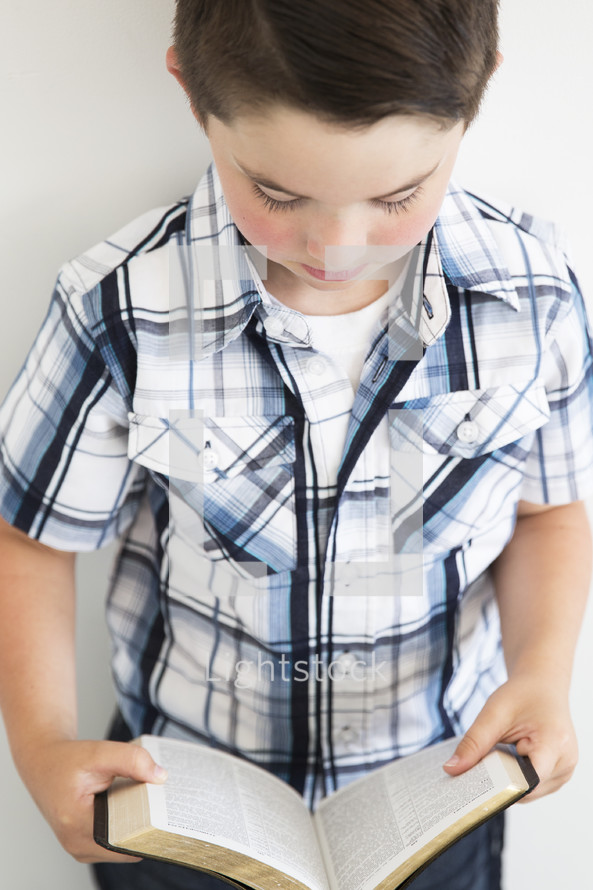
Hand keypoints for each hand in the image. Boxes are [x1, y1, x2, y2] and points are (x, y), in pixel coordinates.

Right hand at [15, 737, 166, 862]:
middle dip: (146, 826)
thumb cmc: (66, 760)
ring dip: (137, 827)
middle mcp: (77, 844)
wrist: (43, 763)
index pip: (125, 841)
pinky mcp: (85, 844)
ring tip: (151, 803)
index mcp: (77, 825)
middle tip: (164, 804)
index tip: (167, 811)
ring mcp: (80, 848)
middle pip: (126, 846)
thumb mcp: (99, 752)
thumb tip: (160, 777)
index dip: (149, 827)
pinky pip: (114, 842)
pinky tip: (137, 807)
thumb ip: (131, 760)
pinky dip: (127, 827)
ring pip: (121, 847)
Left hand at [442, 672, 577, 800]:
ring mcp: (565, 771)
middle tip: (475, 772)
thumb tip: (452, 769)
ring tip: (496, 758)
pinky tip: (506, 762)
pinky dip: (516, 778)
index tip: (474, 788)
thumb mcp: (494, 713)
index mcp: (555, 742)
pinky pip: (533, 787)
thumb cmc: (523, 695)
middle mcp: (565, 762)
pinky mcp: (559, 774)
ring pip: (528, 793)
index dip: (501, 787)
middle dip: (499, 784)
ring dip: (508, 781)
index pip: (528, 780)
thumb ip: (473, 742)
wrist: (542, 686)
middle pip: (526, 789)